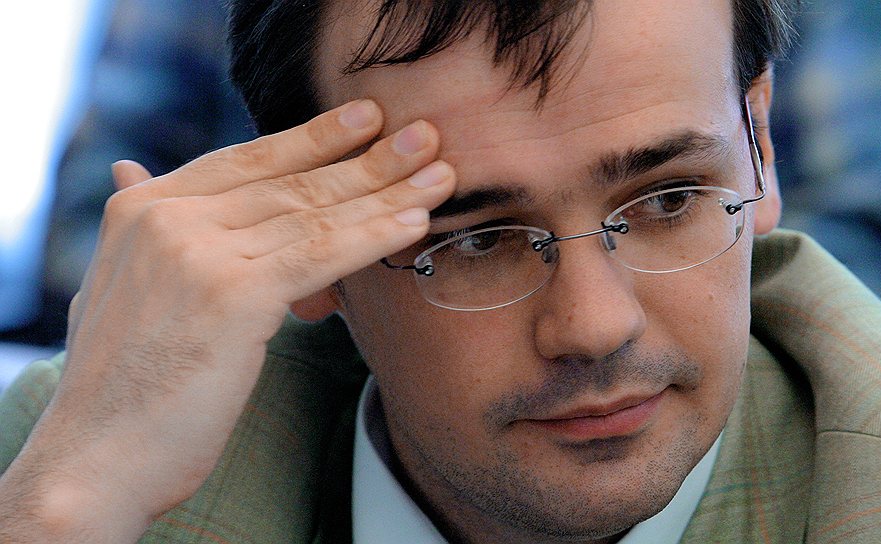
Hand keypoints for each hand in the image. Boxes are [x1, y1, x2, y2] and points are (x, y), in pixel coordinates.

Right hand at [0, 100, 454, 541]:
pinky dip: (374, 236)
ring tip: (440, 173)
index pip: (245, 161)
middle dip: (366, 159)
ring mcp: (196, 251)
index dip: (312, 138)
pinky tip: (416, 222)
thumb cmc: (124, 384)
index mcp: (142, 209)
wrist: (96, 457)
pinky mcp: (231, 294)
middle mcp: (166, 218)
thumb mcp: (124, 285)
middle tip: (427, 137)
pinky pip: (321, 254)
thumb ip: (146, 227)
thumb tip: (132, 170)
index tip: (367, 120)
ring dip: (386, 191)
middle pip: (289, 182)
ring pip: (313, 215)